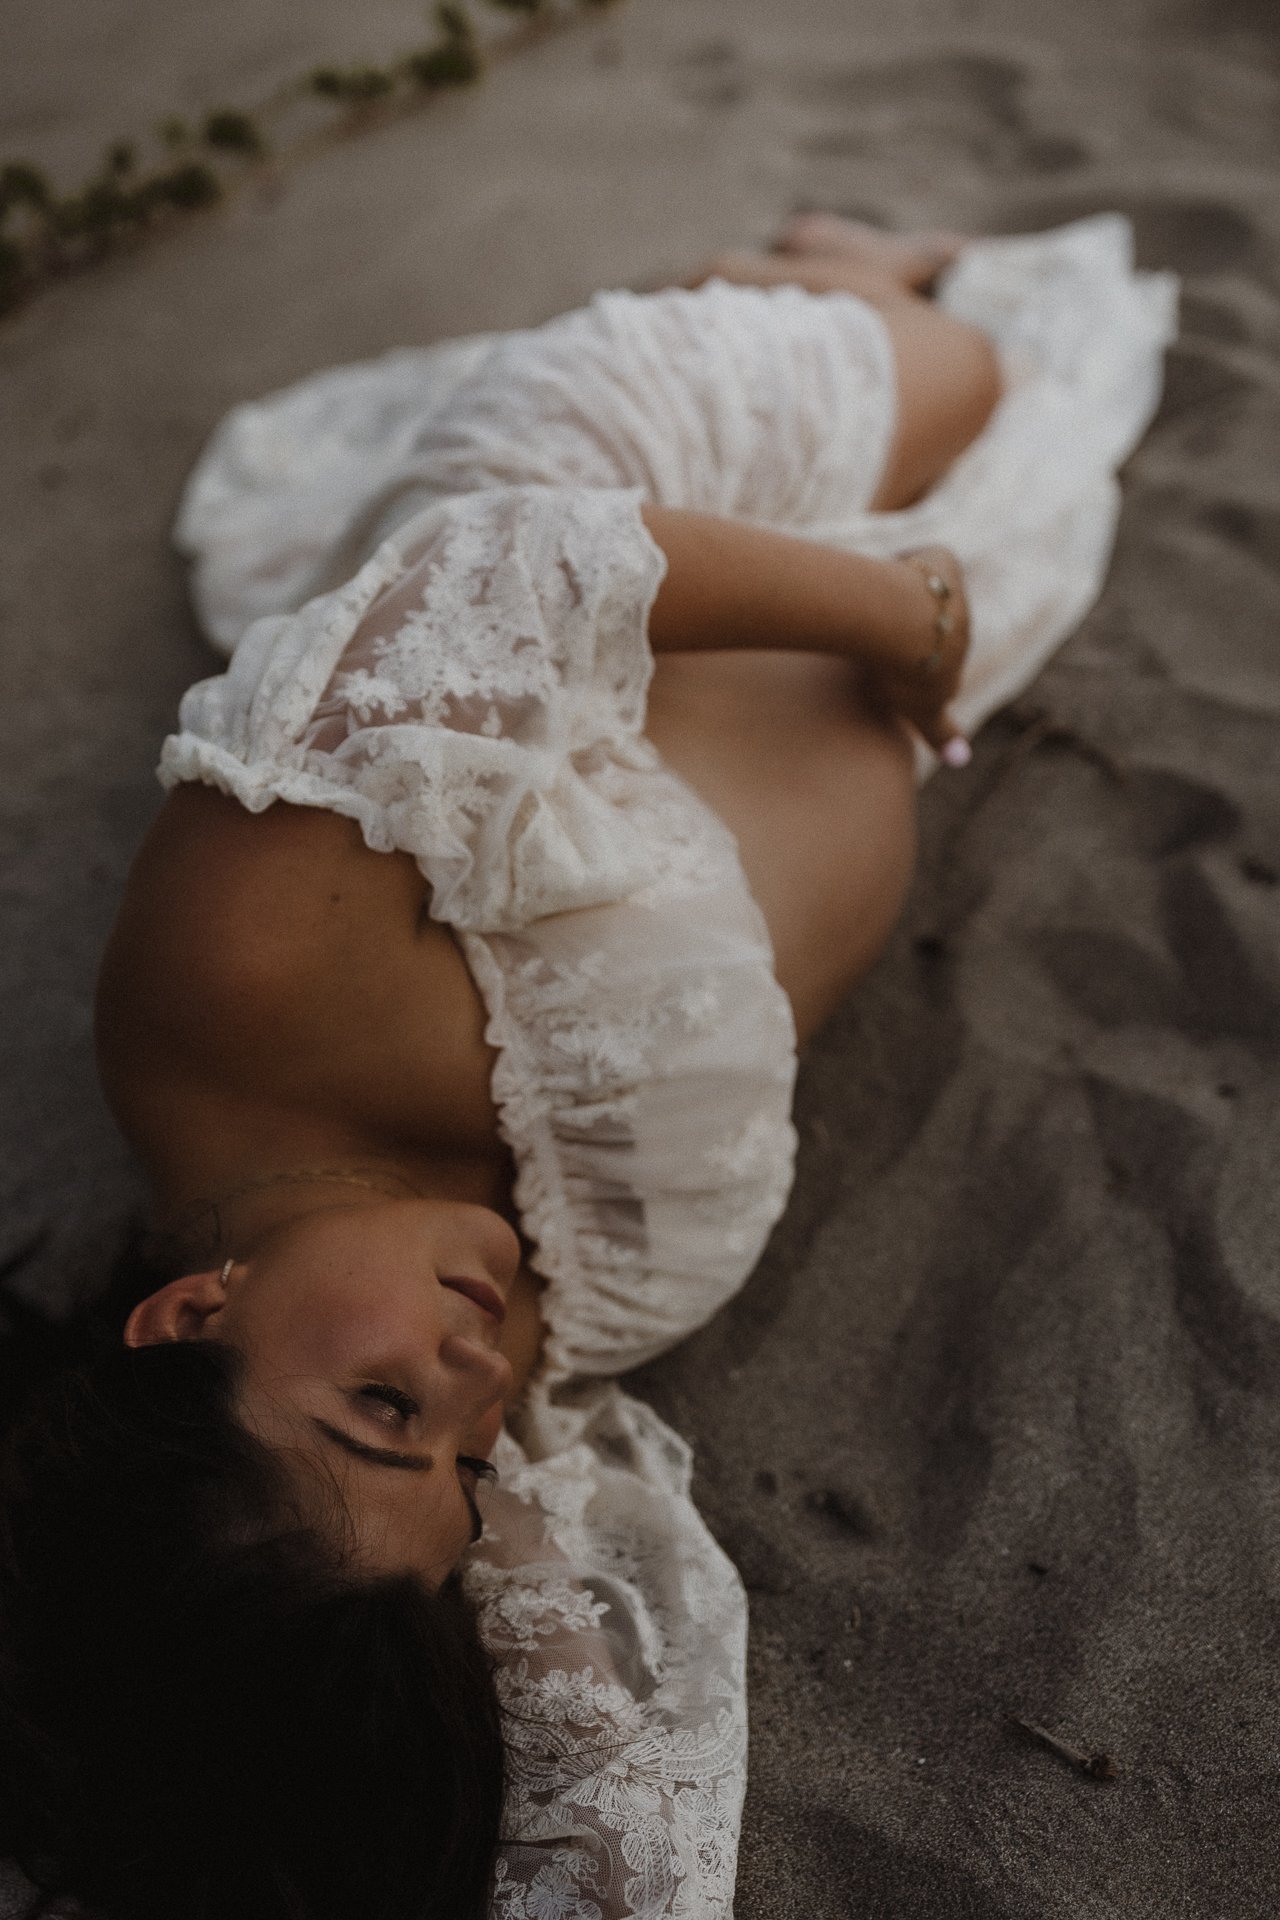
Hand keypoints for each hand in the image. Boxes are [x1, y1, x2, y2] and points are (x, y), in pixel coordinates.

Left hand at [865, 546, 971, 761]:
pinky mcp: (947, 566)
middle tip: (879, 634)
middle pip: (940, 635)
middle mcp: (961, 634)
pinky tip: (889, 565)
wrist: (902, 627)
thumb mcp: (923, 711)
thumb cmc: (905, 670)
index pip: (945, 676)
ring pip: (933, 598)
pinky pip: (934, 560)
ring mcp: (954, 599)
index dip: (925, 675)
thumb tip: (963, 759)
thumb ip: (942, 734)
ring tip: (876, 604)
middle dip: (917, 635)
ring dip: (912, 599)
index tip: (906, 674)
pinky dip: (914, 561)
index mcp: (951, 671)